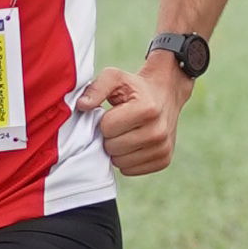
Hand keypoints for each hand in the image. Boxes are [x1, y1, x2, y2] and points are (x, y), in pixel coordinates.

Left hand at [81, 51, 189, 178]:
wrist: (165, 94)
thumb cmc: (135, 88)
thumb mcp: (115, 78)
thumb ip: (96, 88)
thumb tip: (82, 105)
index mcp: (147, 109)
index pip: (107, 128)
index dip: (104, 121)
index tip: (114, 113)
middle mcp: (158, 131)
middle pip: (112, 147)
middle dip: (110, 136)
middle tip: (119, 125)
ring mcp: (163, 148)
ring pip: (120, 163)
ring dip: (117, 150)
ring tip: (126, 133)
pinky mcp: (164, 160)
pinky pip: (130, 171)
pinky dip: (127, 160)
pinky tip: (133, 144)